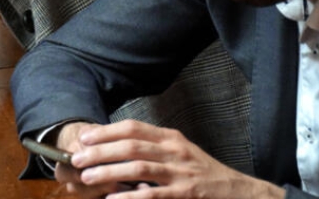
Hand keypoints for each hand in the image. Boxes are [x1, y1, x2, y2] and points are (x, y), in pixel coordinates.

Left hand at [59, 120, 284, 197]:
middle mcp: (175, 151)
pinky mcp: (187, 194)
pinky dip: (131, 198)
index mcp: (170, 138)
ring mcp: (181, 173)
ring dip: (109, 172)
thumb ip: (153, 148)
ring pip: (138, 168)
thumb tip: (116, 148)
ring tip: (88, 178)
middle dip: (100, 151)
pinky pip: (154, 195)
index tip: (85, 138)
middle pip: (131, 145)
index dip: (106, 132)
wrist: (240, 192)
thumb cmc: (204, 173)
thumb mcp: (180, 152)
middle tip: (78, 159)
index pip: (133, 127)